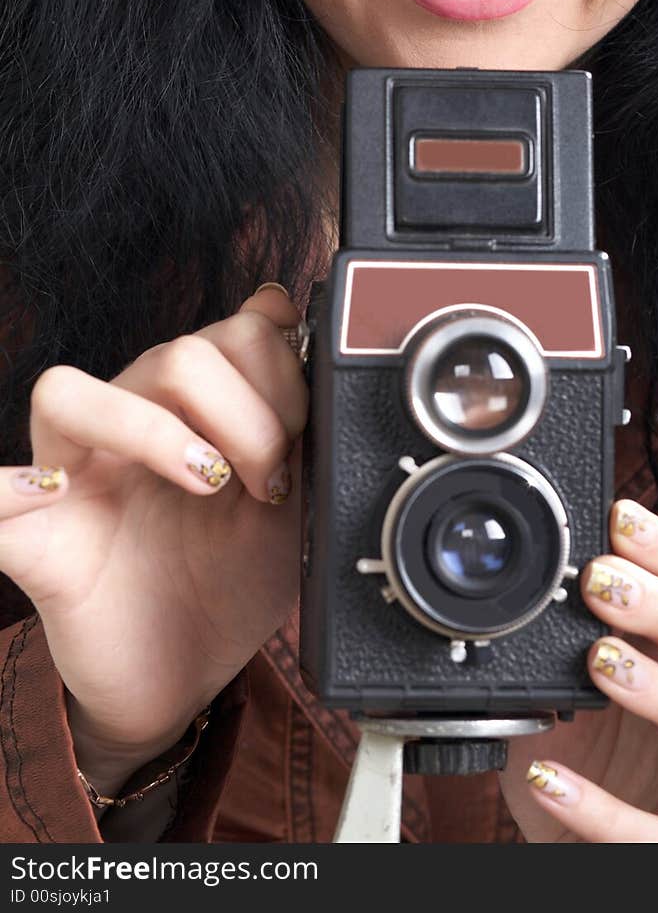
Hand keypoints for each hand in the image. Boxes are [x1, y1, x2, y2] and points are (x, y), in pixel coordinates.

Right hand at [0, 283, 306, 788]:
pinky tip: (49, 496)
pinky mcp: (34, 544)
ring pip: (70, 393)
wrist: (186, 679)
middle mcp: (126, 427)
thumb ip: (286, 411)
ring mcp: (71, 479)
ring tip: (208, 483)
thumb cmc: (226, 582)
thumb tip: (280, 305)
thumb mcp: (285, 496)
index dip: (279, 376)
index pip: (228, 333)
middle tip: (267, 484)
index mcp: (189, 410)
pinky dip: (9, 490)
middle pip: (174, 354)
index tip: (302, 442)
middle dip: (247, 414)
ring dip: (153, 430)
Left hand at [499, 501, 657, 841]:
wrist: (565, 840)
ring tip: (597, 663)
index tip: (617, 516)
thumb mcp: (560, 677)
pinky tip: (546, 777)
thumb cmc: (575, 748)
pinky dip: (600, 807)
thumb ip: (556, 630)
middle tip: (599, 582)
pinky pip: (655, 835)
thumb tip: (516, 567)